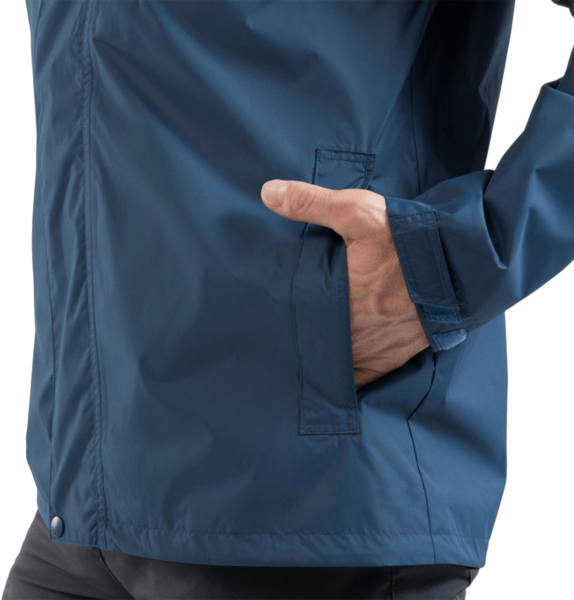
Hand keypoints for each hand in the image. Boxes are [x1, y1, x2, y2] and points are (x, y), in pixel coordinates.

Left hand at [261, 180, 428, 388]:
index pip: (293, 320)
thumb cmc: (411, 242)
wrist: (463, 267)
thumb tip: (269, 193)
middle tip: (280, 334)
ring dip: (318, 360)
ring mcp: (370, 351)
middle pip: (310, 345)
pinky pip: (359, 381)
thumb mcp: (360, 212)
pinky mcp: (390, 360)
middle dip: (297, 340)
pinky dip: (344, 380)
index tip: (266, 317)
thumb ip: (312, 203)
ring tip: (304, 351)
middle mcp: (349, 333)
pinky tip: (331, 376)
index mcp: (335, 301)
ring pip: (330, 366)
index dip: (278, 320)